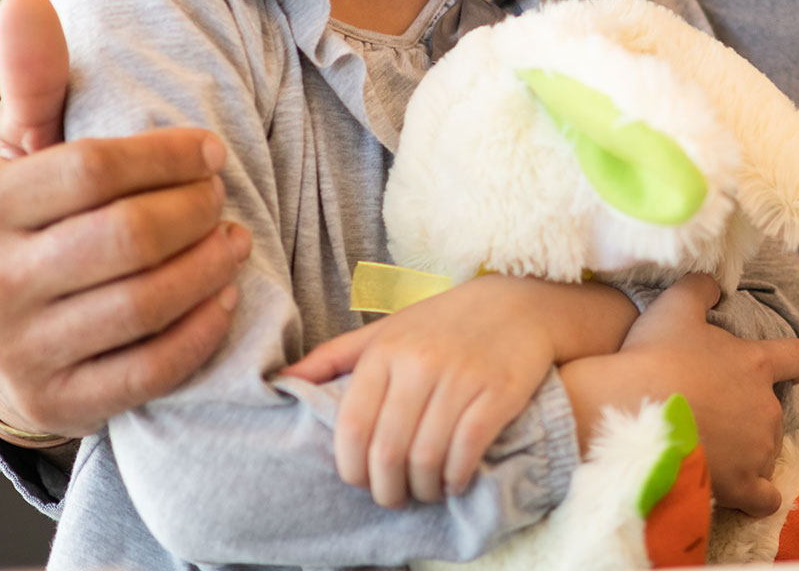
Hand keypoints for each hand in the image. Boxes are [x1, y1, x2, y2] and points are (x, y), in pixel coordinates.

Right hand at [0, 0, 250, 439]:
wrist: (7, 342)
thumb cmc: (34, 219)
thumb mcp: (24, 149)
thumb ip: (34, 78)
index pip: (90, 168)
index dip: (165, 155)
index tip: (208, 150)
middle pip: (125, 236)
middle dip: (193, 210)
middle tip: (222, 197)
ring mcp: (22, 352)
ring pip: (144, 302)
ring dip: (209, 266)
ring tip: (234, 240)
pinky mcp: (62, 404)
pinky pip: (151, 368)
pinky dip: (201, 329)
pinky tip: (225, 296)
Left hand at [283, 276, 637, 507]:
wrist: (519, 303)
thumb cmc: (443, 323)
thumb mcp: (386, 330)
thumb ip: (334, 356)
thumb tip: (279, 382)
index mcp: (385, 351)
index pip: (352, 428)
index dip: (353, 469)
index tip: (363, 483)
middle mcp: (419, 363)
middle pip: (388, 452)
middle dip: (388, 490)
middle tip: (395, 497)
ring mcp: (461, 377)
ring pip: (426, 458)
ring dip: (424, 489)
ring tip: (427, 490)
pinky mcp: (498, 391)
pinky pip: (467, 450)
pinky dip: (457, 477)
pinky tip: (456, 480)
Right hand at [559, 274, 798, 517]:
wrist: (627, 417)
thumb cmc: (652, 358)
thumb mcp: (674, 306)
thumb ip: (701, 289)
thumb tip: (717, 286)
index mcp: (757, 364)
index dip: (796, 362)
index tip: (790, 369)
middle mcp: (766, 408)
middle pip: (773, 411)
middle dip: (750, 412)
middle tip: (713, 412)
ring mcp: (757, 450)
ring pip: (765, 451)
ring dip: (746, 451)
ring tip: (709, 450)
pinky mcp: (741, 486)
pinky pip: (764, 498)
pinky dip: (757, 497)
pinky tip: (740, 495)